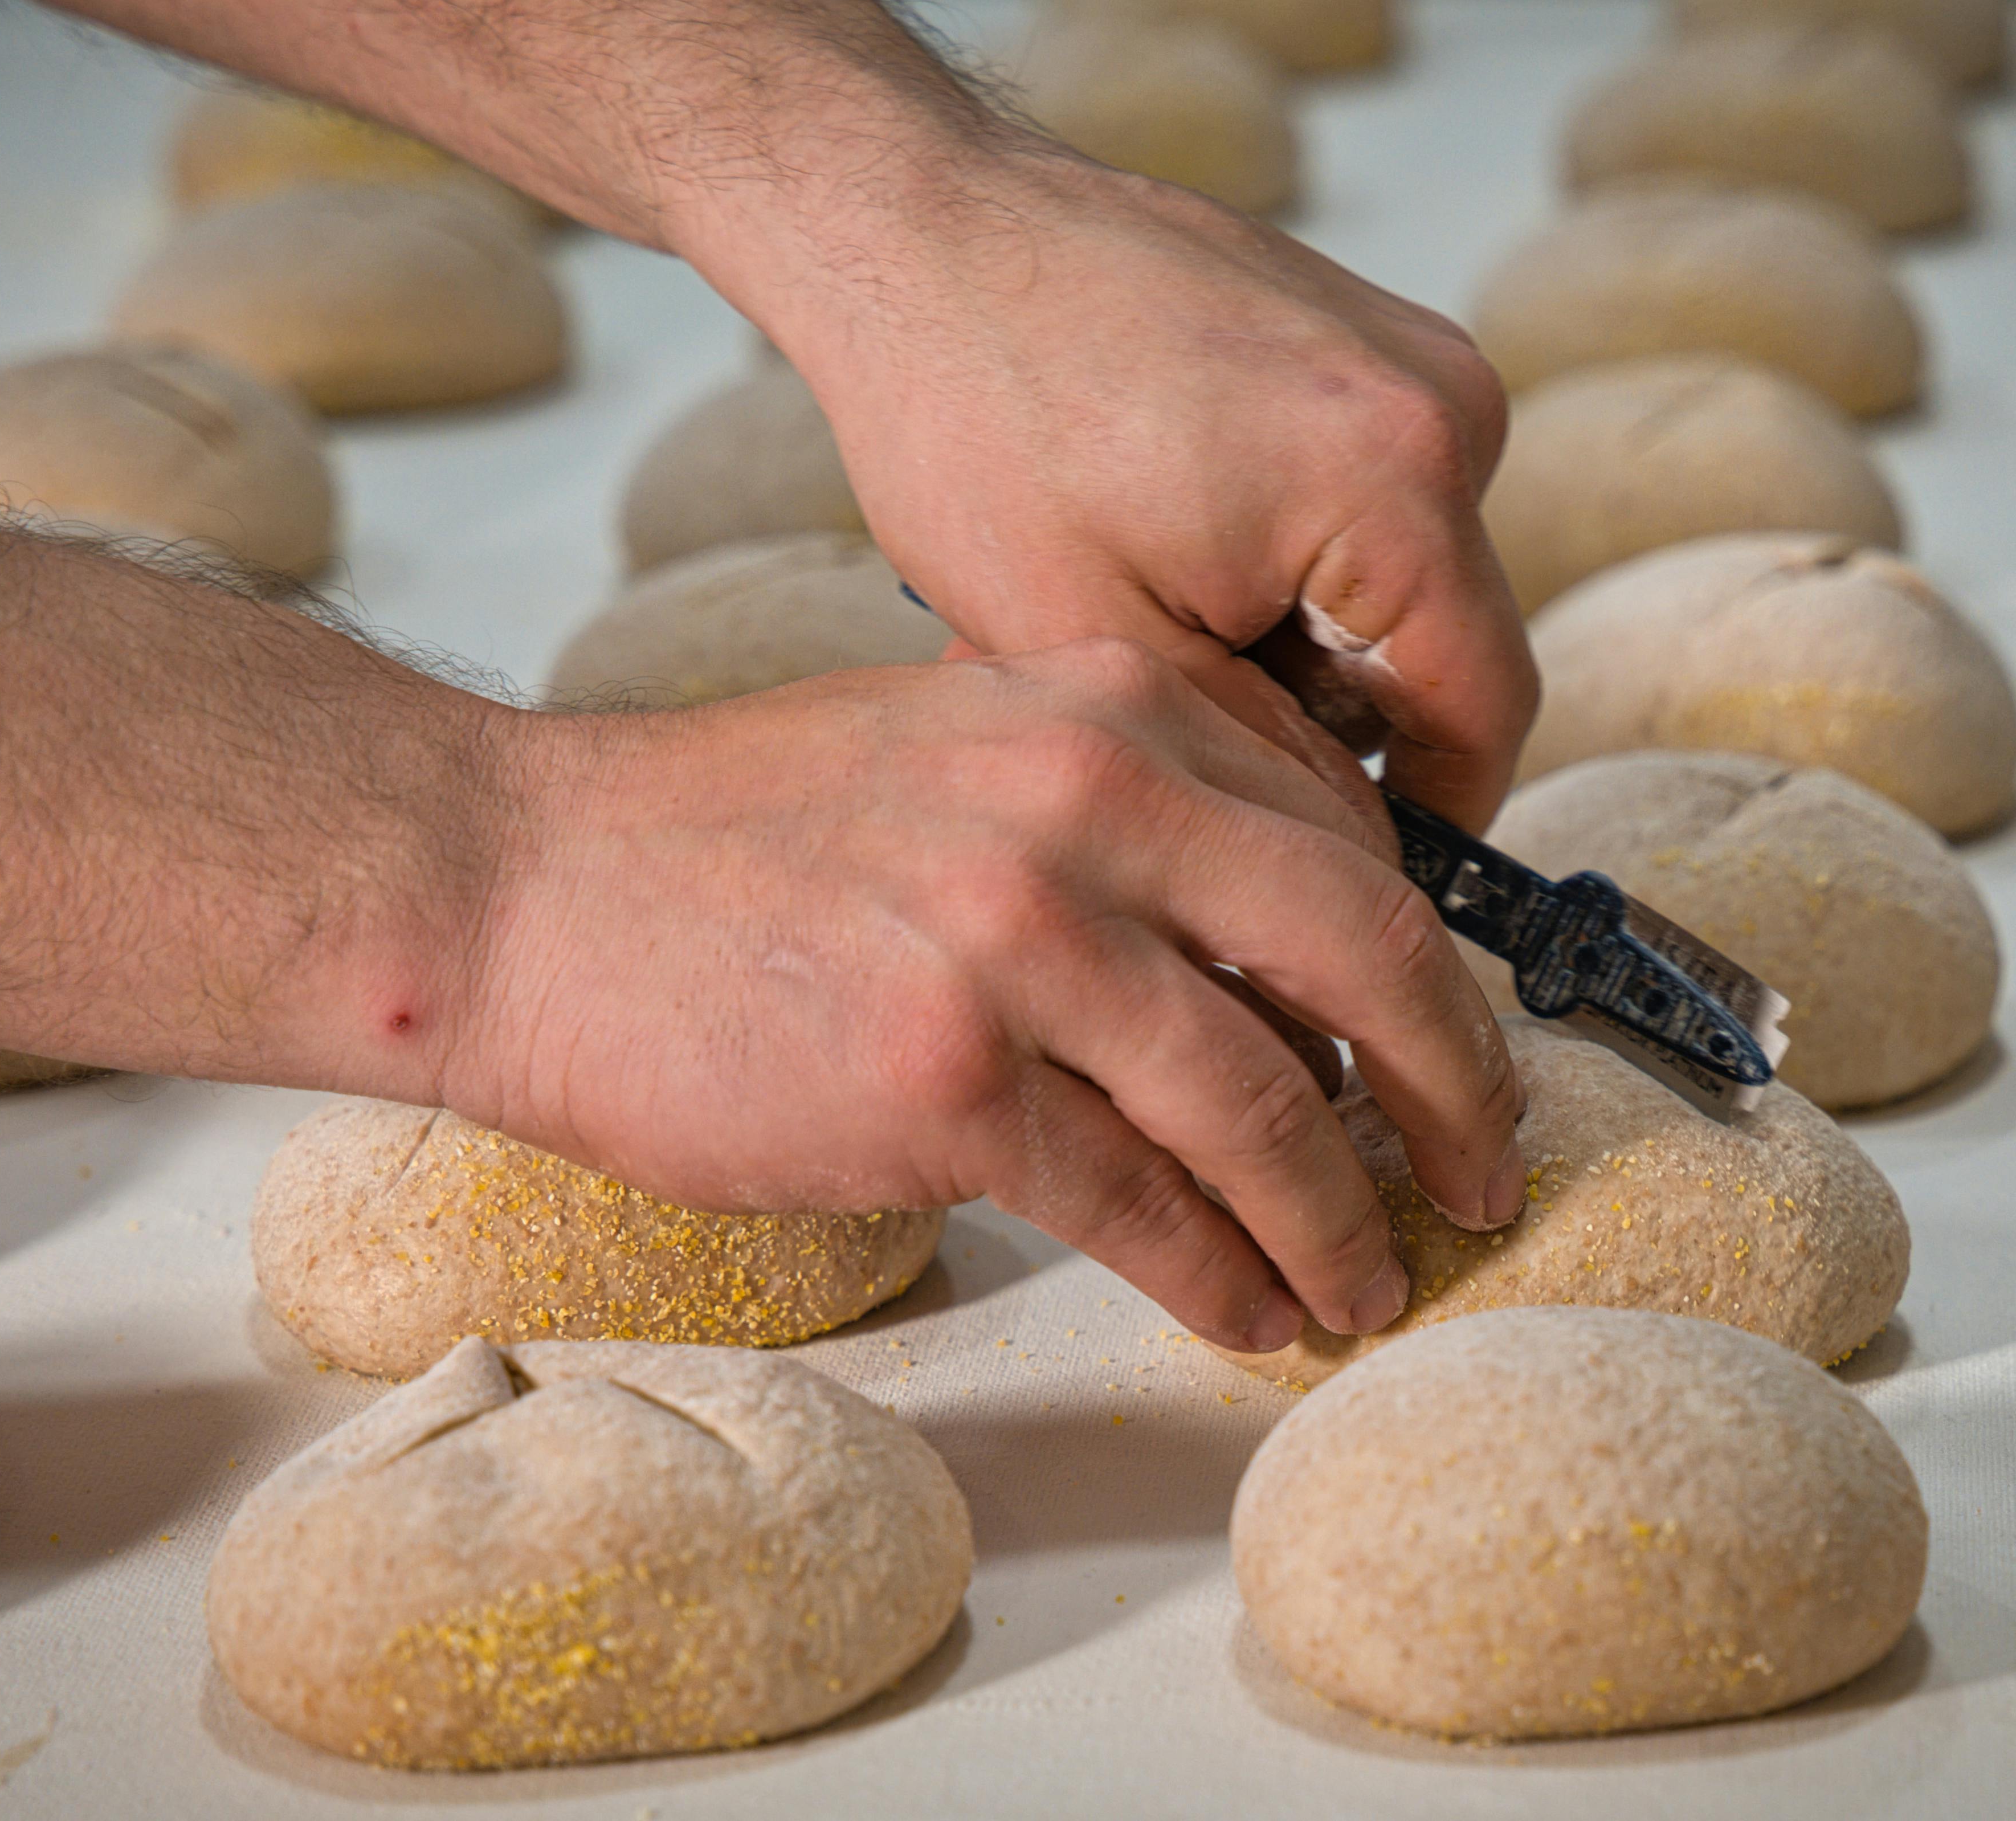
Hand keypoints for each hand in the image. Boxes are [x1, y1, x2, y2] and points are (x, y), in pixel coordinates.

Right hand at [451, 641, 1526, 1350]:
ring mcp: (1015, 940)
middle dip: (1452, 1088)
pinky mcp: (941, 1079)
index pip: (1345, 841)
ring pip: (1261, 1105)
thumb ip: (1127, 811)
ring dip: (1337, 1219)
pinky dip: (1217, 1271)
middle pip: (1360, 957)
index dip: (1428, 966)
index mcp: (1107, 706)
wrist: (529, 886)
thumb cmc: (737, 831)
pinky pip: (1137, 1201)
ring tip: (1368, 1282)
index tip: (1454, 1048)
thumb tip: (1282, 955)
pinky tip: (1250, 1309)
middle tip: (1485, 1174)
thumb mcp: (962, 745)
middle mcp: (1083, 804)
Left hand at [698, 147, 1539, 833]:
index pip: (1485, 712)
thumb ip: (1258, 763)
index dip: (1426, 820)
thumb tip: (1349, 850)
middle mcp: (1443, 402)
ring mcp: (1410, 353)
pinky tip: (1160, 548)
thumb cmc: (978, 416)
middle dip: (1327, 718)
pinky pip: (1365, 498)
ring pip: (1397, 578)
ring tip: (1143, 623)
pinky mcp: (1364, 333)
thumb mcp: (1110, 650)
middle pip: (1443, 643)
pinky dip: (1282, 555)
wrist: (919, 233)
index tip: (1339, 876)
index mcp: (1401, 480)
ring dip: (1293, 635)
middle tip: (1175, 738)